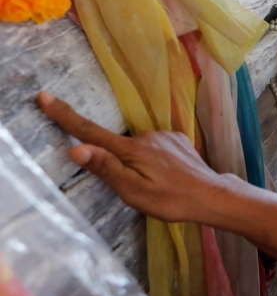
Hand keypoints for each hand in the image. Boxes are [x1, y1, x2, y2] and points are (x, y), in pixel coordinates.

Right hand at [37, 91, 228, 222]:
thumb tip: (77, 149)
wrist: (211, 196)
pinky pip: (156, 148)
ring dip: (140, 164)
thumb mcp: (133, 190)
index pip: (90, 132)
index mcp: (130, 149)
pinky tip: (168, 176)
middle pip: (117, 146)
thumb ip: (106, 168)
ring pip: (139, 149)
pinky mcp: (178, 139)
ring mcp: (164, 135)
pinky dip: (155, 161)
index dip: (65, 116)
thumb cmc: (170, 199)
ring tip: (158, 185)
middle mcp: (146, 135)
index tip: (44, 96)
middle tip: (141, 188)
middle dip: (120, 164)